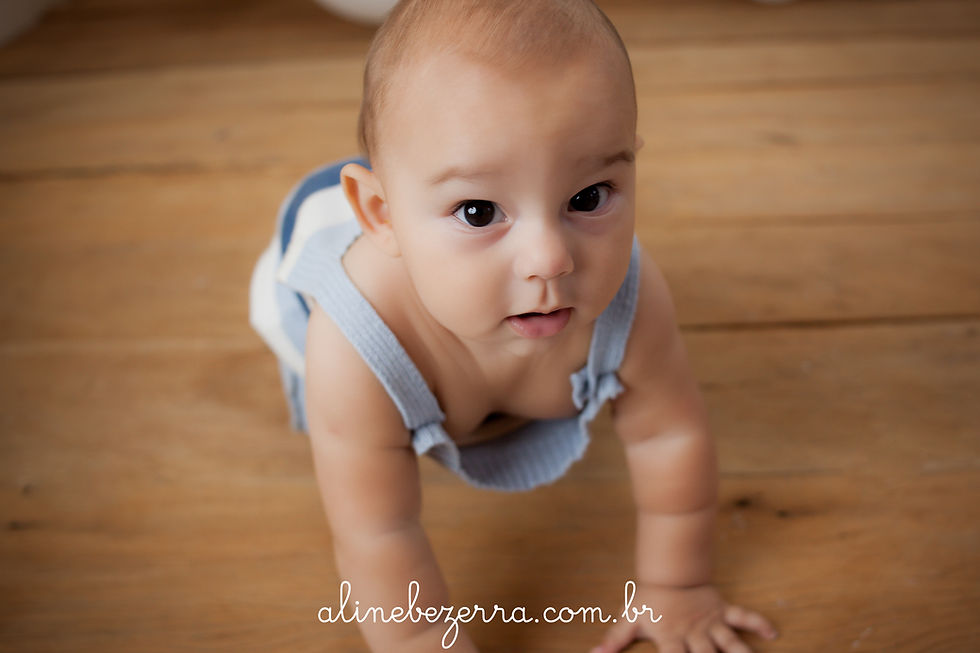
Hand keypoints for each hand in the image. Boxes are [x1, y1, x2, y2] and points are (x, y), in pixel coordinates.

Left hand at [590, 582, 776, 652]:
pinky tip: (773, 633)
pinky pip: (742, 616)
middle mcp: (693, 634)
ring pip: (730, 643)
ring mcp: (710, 623)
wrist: (667, 571)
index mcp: (671, 638)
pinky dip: (757, 623)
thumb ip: (615, 639)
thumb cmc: (648, 600)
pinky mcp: (722, 611)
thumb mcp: (629, 620)